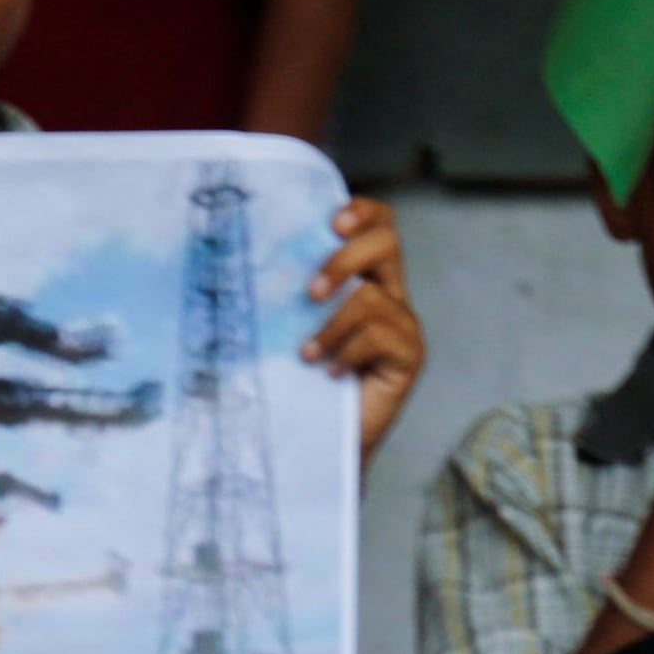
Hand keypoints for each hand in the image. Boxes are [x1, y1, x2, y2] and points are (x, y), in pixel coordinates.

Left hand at [303, 196, 424, 458]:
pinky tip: (330, 373)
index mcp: (367, 278)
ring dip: (330, 326)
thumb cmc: (302, 382)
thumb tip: (244, 258)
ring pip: (369, 298)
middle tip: (310, 293)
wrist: (322, 441)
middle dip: (343, 260)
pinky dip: (346, 352)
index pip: (380, 224)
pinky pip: (377, 336)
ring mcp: (404, 325)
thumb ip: (292, 294)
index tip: (333, 221)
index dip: (363, 212)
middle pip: (386, 243)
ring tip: (307, 354)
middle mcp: (392, 294)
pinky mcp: (409, 356)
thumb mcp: (293, 327)